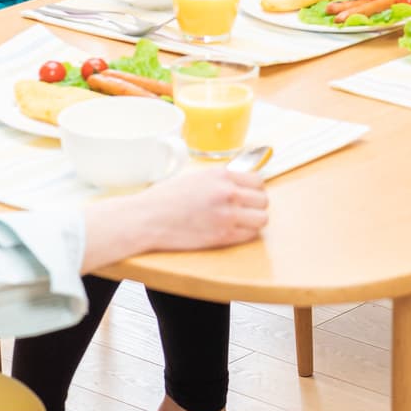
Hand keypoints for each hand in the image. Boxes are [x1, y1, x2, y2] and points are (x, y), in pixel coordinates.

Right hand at [86, 168, 268, 267]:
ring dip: (254, 221)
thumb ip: (220, 179)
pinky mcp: (222, 236)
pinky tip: (231, 232)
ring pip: (262, 219)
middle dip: (256, 206)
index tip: (248, 196)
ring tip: (240, 223)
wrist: (147, 218)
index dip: (254, 190)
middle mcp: (227, 192)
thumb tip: (239, 183)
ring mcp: (226, 215)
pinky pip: (250, 235)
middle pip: (263, 200)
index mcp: (221, 174)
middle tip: (244, 211)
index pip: (258, 180)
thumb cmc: (166, 198)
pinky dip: (245, 234)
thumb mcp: (196, 177)